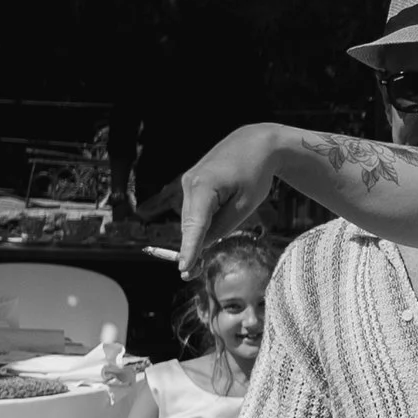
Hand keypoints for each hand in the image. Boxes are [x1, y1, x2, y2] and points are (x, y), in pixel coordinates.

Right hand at [177, 124, 283, 274]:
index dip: (189, 248)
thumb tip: (205, 242)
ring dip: (195, 232)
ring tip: (206, 243)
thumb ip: (223, 225)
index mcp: (203, 187)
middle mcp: (189, 183)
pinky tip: (162, 212)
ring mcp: (187, 182)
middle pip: (190, 224)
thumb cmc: (255, 173)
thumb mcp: (246, 204)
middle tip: (191, 273)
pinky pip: (185, 204)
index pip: (194, 225)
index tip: (183, 267)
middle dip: (191, 247)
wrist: (255, 143)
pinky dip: (182, 214)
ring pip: (189, 217)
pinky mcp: (190, 182)